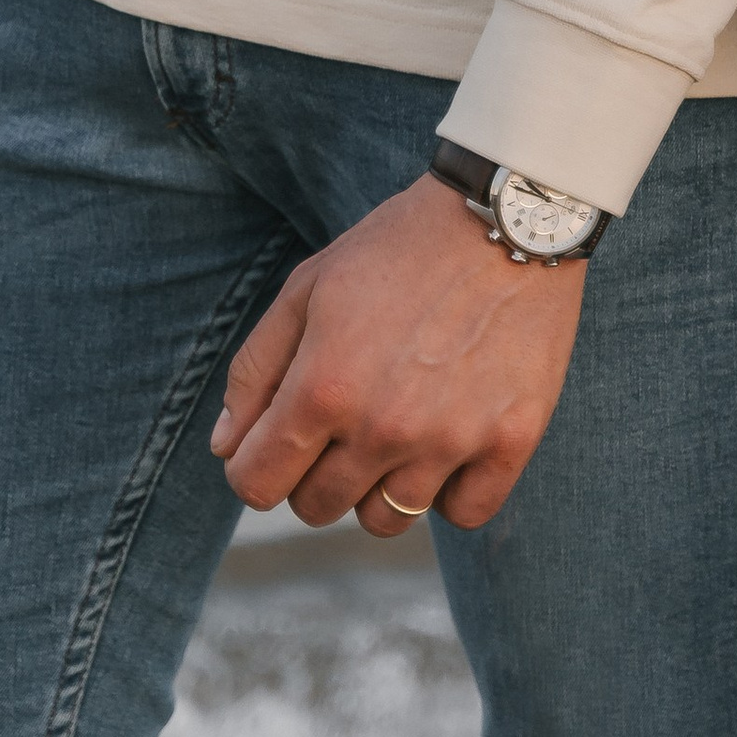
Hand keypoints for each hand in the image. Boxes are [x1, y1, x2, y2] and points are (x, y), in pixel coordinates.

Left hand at [212, 173, 586, 539]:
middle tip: (345, 417)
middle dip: (314, 471)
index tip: (279, 439)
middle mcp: (383, 427)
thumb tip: (226, 449)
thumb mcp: (308, 287)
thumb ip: (256, 370)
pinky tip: (448, 439)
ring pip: (386, 520)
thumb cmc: (399, 248)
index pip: (257, 485)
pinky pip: (463, 513)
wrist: (506, 217)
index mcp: (324, 387)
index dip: (255, 465)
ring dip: (379, 484)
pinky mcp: (509, 443)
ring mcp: (450, 440)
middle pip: (317, 507)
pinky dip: (450, 490)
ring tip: (398, 424)